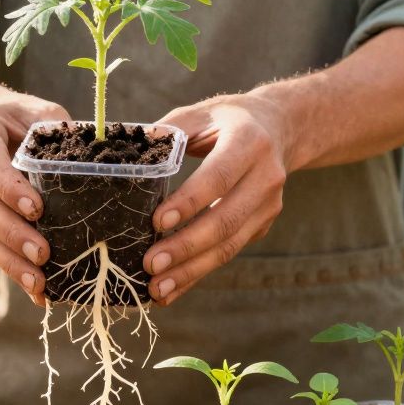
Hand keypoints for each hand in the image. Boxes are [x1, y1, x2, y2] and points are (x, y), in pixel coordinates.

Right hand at [0, 93, 68, 305]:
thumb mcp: (38, 112)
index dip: (9, 189)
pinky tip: (36, 290)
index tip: (36, 209)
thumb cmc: (16, 116)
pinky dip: (12, 269)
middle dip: (12, 235)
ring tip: (38, 282)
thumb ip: (62, 132)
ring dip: (10, 261)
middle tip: (43, 254)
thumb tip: (105, 157)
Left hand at [143, 90, 290, 304]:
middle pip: (226, 220)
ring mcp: (269, 206)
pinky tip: (171, 289)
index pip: (219, 177)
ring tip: (157, 289)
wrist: (278, 129)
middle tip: (150, 264)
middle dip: (187, 246)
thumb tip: (125, 157)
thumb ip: (166, 133)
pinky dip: (197, 273)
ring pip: (229, 245)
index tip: (157, 222)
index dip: (190, 202)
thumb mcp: (198, 115)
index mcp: (249, 142)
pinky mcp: (263, 225)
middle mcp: (266, 177)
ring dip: (191, 271)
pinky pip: (228, 253)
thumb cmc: (225, 121)